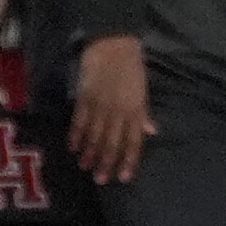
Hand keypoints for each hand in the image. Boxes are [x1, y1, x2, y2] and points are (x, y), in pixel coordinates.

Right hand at [73, 35, 152, 184]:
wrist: (114, 45)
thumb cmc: (132, 67)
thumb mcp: (143, 90)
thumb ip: (144, 113)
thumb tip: (152, 132)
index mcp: (135, 109)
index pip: (134, 140)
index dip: (130, 159)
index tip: (124, 177)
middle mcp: (118, 111)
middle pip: (112, 141)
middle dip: (107, 162)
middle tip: (101, 180)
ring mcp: (100, 105)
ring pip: (95, 135)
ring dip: (90, 153)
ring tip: (85, 167)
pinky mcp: (85, 98)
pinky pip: (80, 120)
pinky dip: (76, 135)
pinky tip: (72, 147)